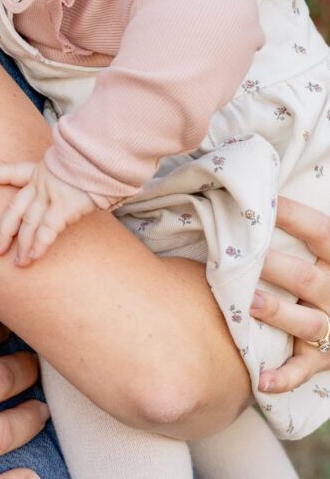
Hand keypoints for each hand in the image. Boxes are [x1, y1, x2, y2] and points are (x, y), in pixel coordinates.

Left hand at [0, 159, 95, 264]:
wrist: (98, 151)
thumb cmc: (90, 154)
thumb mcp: (71, 158)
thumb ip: (66, 169)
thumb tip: (74, 176)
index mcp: (40, 169)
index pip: (11, 171)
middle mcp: (41, 183)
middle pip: (14, 209)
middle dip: (4, 231)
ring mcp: (50, 195)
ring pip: (29, 224)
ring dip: (23, 246)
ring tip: (19, 263)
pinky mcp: (64, 206)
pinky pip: (47, 231)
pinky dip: (40, 245)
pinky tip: (34, 256)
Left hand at [249, 196, 329, 393]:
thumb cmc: (320, 270)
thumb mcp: (321, 249)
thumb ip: (297, 225)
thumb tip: (250, 182)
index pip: (321, 231)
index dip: (293, 215)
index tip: (260, 202)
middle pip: (307, 279)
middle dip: (275, 267)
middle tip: (242, 257)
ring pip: (307, 323)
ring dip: (278, 314)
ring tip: (249, 303)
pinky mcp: (324, 360)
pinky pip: (303, 370)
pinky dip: (284, 378)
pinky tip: (261, 380)